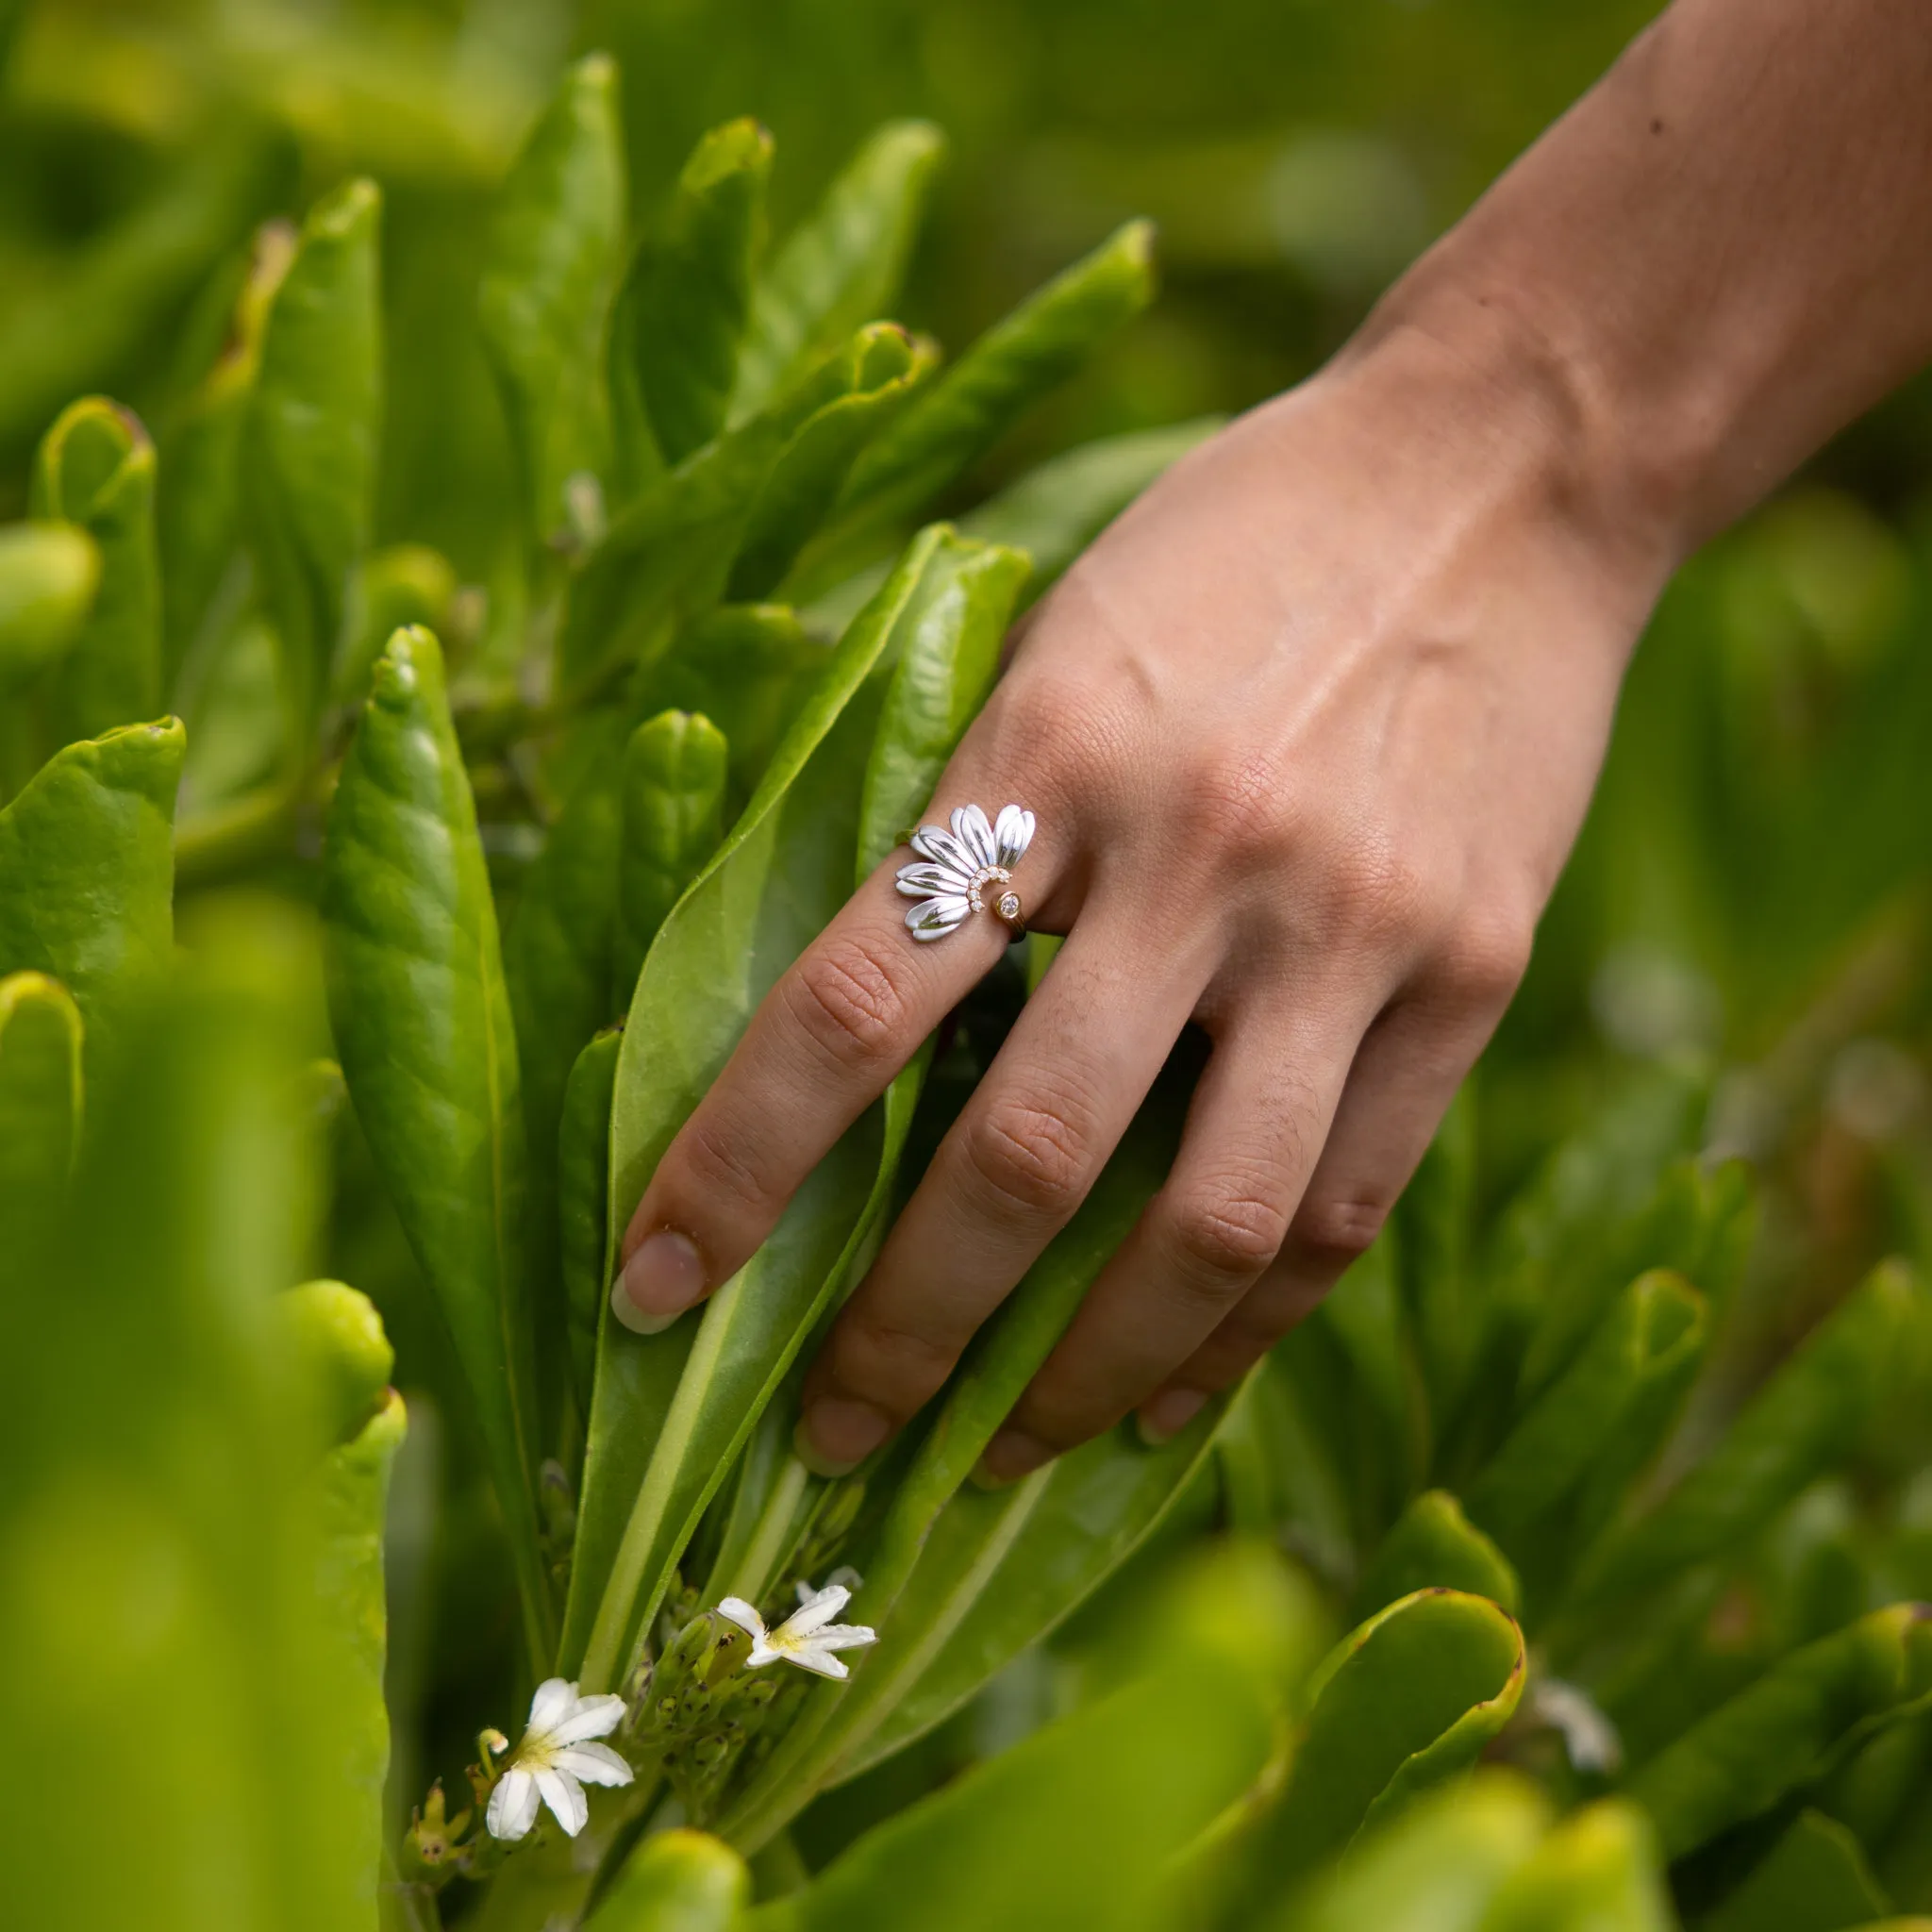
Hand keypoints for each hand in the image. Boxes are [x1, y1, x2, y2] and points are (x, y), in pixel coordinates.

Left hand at [615, 315, 1671, 1482]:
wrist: (1505, 472)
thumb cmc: (1237, 544)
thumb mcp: (1060, 636)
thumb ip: (968, 814)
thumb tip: (858, 1025)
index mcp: (1050, 749)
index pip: (850, 1007)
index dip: (733, 1171)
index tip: (652, 1289)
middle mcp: (1198, 855)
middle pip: (1022, 1160)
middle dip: (902, 1333)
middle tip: (830, 1439)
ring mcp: (1349, 930)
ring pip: (1201, 1228)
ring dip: (1077, 1380)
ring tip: (994, 1461)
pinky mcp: (1470, 979)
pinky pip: (1342, 1205)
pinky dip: (1243, 1329)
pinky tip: (1166, 1396)